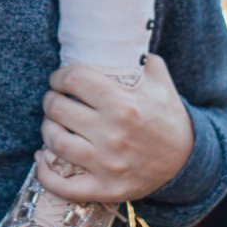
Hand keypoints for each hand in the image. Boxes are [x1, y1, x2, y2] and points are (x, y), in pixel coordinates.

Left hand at [36, 55, 193, 203]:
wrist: (186, 160)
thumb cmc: (167, 115)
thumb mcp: (159, 79)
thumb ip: (136, 57)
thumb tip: (112, 37)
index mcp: (124, 103)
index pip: (74, 80)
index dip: (60, 77)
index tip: (59, 79)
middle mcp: (113, 133)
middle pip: (58, 109)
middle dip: (51, 100)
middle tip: (55, 99)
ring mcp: (107, 164)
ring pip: (54, 142)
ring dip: (47, 129)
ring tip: (53, 123)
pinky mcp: (105, 188)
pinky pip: (62, 185)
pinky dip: (44, 172)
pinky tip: (41, 158)